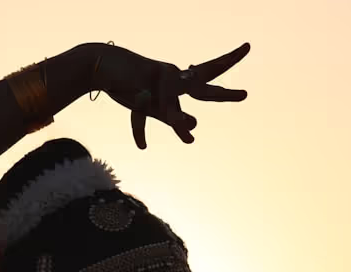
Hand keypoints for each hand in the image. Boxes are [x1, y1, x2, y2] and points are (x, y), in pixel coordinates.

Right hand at [92, 42, 250, 148]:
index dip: (228, 60)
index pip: (208, 73)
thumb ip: (176, 119)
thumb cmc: (131, 85)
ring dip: (177, 121)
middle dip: (221, 93)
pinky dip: (140, 130)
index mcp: (180, 80)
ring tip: (189, 142)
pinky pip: (140, 112)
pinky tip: (143, 146)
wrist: (103, 67)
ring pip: (171, 103)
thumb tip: (196, 130)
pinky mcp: (137, 88)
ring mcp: (155, 81)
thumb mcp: (157, 108)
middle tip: (244, 95)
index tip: (247, 47)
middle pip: (201, 83)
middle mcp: (173, 77)